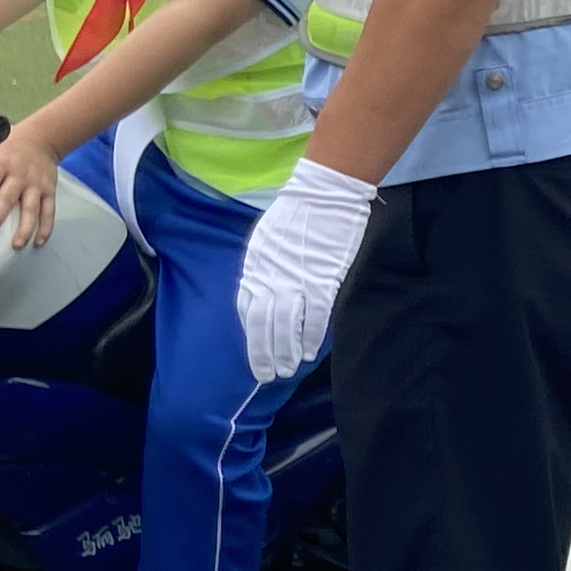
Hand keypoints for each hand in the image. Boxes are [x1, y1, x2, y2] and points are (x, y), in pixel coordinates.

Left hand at [0, 131, 63, 249]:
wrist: (43, 137)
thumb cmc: (12, 142)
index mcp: (3, 163)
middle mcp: (20, 176)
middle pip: (8, 199)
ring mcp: (36, 185)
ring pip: (31, 209)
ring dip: (25, 228)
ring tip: (16, 244)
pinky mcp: (49, 191)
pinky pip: (49, 211)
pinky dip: (45, 228)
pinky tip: (38, 241)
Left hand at [236, 158, 379, 380]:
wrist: (323, 194)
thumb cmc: (296, 213)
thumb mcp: (265, 240)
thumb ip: (263, 268)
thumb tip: (264, 293)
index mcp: (254, 267)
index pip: (247, 312)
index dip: (251, 338)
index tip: (256, 356)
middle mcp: (270, 278)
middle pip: (264, 326)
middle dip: (264, 354)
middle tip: (269, 375)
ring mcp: (296, 281)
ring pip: (287, 327)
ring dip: (287, 352)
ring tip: (288, 370)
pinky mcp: (322, 281)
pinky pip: (314, 318)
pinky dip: (311, 338)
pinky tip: (311, 353)